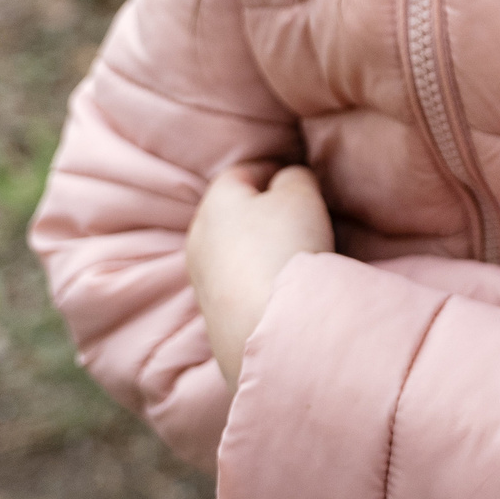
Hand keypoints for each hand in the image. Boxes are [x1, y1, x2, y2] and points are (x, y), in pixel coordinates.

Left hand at [188, 165, 334, 387]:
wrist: (268, 327)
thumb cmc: (286, 247)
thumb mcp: (300, 195)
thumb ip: (294, 178)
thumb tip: (286, 181)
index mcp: (215, 202)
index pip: (241, 173)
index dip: (271, 171)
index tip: (297, 181)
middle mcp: (198, 238)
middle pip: (232, 213)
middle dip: (262, 212)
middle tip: (301, 218)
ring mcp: (202, 280)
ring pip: (232, 251)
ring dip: (258, 249)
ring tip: (294, 256)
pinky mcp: (213, 316)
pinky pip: (237, 284)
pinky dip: (256, 280)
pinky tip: (280, 290)